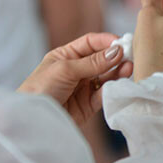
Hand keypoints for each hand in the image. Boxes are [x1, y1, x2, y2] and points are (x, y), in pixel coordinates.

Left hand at [18, 33, 133, 125]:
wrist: (32, 120)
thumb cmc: (39, 89)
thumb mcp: (65, 70)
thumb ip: (93, 62)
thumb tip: (117, 51)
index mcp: (65, 56)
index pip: (90, 43)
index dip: (106, 41)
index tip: (122, 42)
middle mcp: (76, 71)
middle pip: (101, 60)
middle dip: (116, 57)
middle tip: (131, 55)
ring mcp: (83, 88)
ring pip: (106, 77)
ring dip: (118, 72)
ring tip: (129, 68)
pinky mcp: (88, 105)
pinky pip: (104, 94)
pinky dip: (113, 89)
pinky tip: (120, 83)